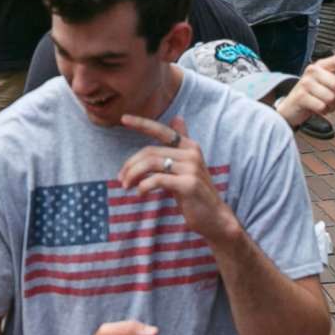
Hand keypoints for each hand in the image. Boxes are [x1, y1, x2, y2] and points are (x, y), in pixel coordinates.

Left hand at [116, 114, 239, 245]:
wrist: (214, 217)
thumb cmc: (195, 192)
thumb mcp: (188, 165)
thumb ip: (181, 143)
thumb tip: (178, 117)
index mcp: (189, 146)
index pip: (161, 130)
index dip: (141, 123)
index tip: (123, 118)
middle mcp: (192, 153)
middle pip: (150, 152)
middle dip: (131, 164)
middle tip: (121, 179)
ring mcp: (192, 168)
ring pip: (151, 164)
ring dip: (133, 175)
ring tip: (126, 186)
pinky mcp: (189, 184)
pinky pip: (157, 179)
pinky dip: (143, 186)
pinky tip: (140, 193)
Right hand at [280, 54, 334, 124]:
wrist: (291, 108)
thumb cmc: (312, 97)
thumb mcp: (330, 91)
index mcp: (321, 66)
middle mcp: (312, 71)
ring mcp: (305, 83)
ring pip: (331, 97)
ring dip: (332, 106)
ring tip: (325, 106)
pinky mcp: (300, 96)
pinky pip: (322, 106)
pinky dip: (323, 111)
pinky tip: (318, 110)